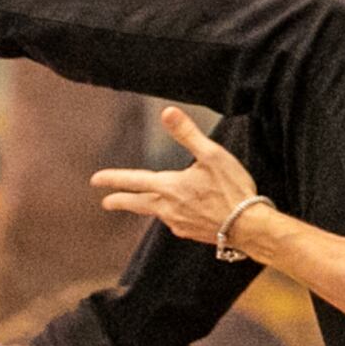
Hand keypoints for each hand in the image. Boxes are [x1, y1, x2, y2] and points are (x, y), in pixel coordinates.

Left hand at [90, 108, 260, 246]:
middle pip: (137, 204)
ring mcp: (178, 224)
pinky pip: (174, 221)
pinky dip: (169, 214)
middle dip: (120, 201)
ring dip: (146, 206)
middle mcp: (168, 208)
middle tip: (106, 203)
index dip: (113, 179)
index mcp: (170, 187)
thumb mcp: (212, 154)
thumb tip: (167, 112)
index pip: (134, 181)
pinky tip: (178, 213)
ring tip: (144, 202)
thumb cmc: (232, 188)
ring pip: (156, 213)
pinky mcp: (190, 233)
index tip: (95, 181)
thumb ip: (187, 133)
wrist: (249, 227)